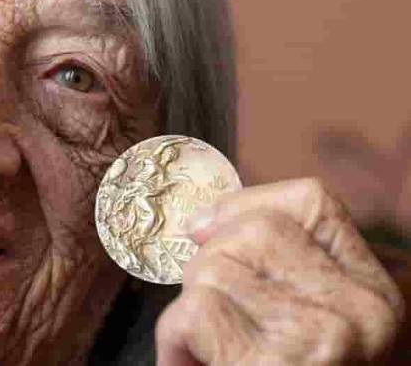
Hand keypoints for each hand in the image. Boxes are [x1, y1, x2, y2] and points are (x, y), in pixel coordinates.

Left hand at [155, 178, 403, 364]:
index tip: (204, 231)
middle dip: (206, 266)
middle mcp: (362, 314)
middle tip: (210, 317)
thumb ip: (272, 266)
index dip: (244, 206)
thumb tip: (199, 221)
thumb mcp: (298, 318)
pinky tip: (192, 365)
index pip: (312, 201)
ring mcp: (322, 341)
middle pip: (249, 232)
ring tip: (207, 350)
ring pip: (212, 270)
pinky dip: (175, 340)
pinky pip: (193, 313)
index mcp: (374, 294)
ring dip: (188, 309)